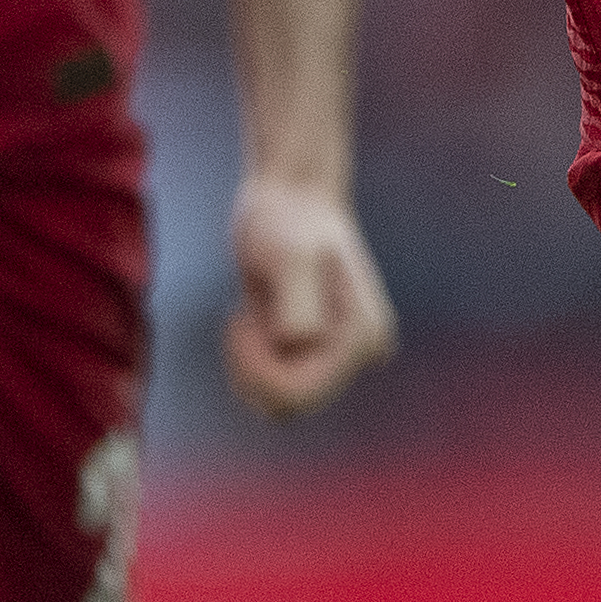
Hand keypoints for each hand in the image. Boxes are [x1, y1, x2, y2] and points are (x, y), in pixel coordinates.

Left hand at [223, 170, 396, 419]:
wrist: (288, 196)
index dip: (258, 370)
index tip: (239, 321)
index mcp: (362, 337)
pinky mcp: (313, 352)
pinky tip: (249, 322)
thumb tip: (301, 345)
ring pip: (279, 404)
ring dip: (250, 368)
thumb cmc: (288, 220)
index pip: (300, 394)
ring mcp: (336, 354)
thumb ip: (298, 305)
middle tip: (240, 319)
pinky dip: (250, 365)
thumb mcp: (290, 257)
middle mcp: (357, 352)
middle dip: (253, 369)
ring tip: (247, 317)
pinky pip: (274, 389)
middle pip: (290, 405)